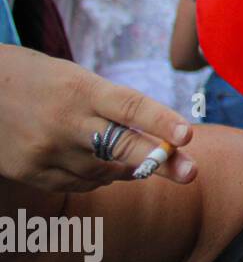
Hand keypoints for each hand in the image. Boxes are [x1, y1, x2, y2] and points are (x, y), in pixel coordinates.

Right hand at [0, 45, 195, 192]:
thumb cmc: (37, 79)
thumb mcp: (74, 78)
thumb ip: (112, 105)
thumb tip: (156, 138)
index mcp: (81, 89)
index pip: (129, 106)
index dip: (161, 121)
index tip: (187, 135)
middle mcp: (66, 121)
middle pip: (122, 146)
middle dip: (161, 162)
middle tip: (191, 173)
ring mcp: (47, 150)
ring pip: (105, 172)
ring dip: (127, 169)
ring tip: (130, 157)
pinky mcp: (31, 172)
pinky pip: (80, 184)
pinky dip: (97, 178)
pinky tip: (95, 164)